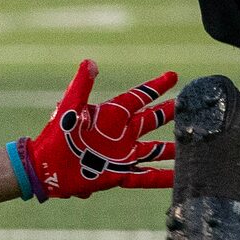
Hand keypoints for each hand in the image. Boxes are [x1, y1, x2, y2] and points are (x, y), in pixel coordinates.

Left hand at [9, 61, 175, 198]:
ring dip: (172, 147)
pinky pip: (146, 176)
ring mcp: (121, 155)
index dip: (156, 87)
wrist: (45, 166)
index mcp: (110, 115)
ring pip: (155, 148)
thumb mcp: (70, 106)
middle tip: (188, 104)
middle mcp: (120, 134)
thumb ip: (82, 85)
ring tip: (193, 142)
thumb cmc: (56, 134)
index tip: (173, 75)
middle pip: (152, 120)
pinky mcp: (119, 174)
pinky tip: (179, 177)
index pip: (139, 97)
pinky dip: (162, 177)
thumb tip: (90, 62)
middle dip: (169, 112)